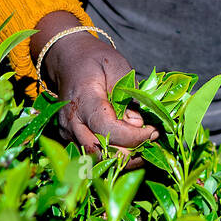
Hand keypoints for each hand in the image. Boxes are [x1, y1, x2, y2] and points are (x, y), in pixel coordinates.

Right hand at [36, 17, 159, 170]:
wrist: (68, 60)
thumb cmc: (95, 60)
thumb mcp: (117, 67)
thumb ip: (128, 95)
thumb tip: (137, 123)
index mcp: (82, 99)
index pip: (106, 128)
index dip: (132, 136)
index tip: (152, 131)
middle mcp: (71, 121)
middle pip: (100, 151)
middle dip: (130, 152)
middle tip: (151, 140)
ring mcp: (68, 133)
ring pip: (96, 159)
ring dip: (123, 159)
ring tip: (143, 145)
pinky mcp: (70, 140)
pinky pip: (93, 156)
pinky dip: (113, 157)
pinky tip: (130, 146)